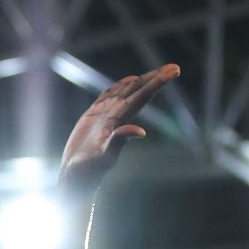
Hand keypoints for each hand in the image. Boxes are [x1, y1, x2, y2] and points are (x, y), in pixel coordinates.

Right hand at [58, 63, 180, 192]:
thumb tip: (140, 131)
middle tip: (174, 68)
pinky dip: (117, 88)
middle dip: (155, 79)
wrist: (74, 179)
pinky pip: (106, 98)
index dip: (156, 84)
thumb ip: (118, 141)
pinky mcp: (92, 119)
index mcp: (119, 122)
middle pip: (138, 93)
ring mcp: (104, 117)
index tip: (174, 71)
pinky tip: (126, 82)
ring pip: (125, 93)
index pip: (142, 98)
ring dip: (140, 81)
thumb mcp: (102, 158)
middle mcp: (115, 117)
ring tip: (156, 71)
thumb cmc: (87, 173)